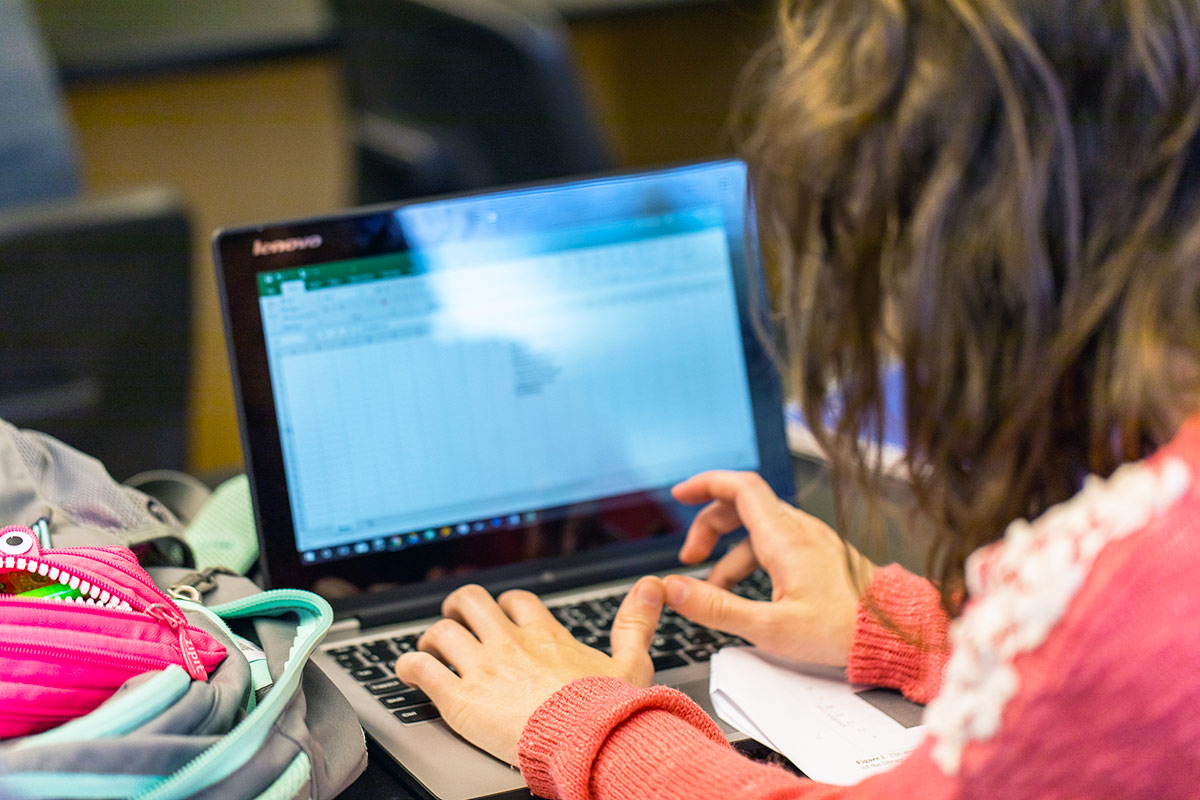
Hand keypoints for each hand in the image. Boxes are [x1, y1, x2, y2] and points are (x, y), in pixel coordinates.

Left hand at [394, 576, 664, 765]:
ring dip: (430, 638)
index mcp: (545, 635)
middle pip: (470, 602)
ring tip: (428, 648)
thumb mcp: (632, 663)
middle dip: (457, 606)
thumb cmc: (610, 712)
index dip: (506, 606)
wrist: (587, 744)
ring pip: (441, 631)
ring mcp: (482, 668)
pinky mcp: (460, 698)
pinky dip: (408, 666)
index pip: (517, 601)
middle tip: (454, 618)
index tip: (504, 616)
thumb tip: (651, 588)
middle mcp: (509, 644)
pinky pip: (421, 669)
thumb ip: (636, 623)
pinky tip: (408, 671)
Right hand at [668, 470, 876, 665]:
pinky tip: (749, 593)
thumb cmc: (841, 631)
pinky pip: (776, 544)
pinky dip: (751, 560)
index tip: (680, 494)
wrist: (894, 633)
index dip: (705, 484)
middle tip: (689, 558)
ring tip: (714, 591)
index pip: (739, 487)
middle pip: (742, 506)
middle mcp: (798, 530)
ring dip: (728, 553)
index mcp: (784, 538)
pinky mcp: (820, 554)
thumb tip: (674, 590)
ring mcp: (811, 540)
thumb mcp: (769, 627)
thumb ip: (717, 608)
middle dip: (709, 526)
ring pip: (758, 529)